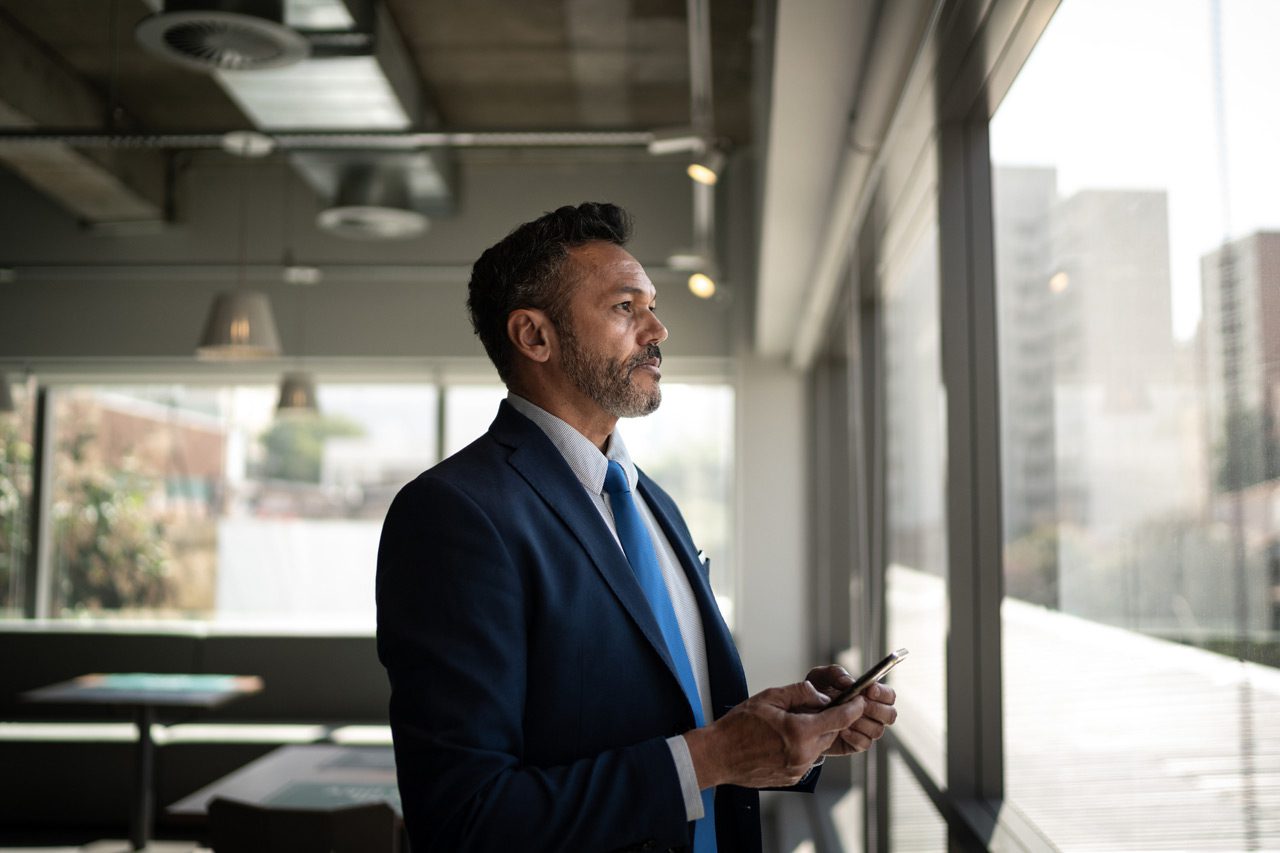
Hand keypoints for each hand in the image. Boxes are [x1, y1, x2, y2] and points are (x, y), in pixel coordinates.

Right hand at [683, 680, 862, 788]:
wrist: (718, 756)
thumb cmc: (738, 726)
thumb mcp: (768, 698)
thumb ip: (799, 693)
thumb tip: (821, 696)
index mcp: (798, 732)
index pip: (837, 719)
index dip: (852, 709)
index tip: (860, 701)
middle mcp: (803, 755)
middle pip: (829, 733)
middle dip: (826, 720)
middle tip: (810, 708)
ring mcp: (798, 770)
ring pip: (818, 747)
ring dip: (812, 734)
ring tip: (788, 725)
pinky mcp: (792, 779)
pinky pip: (806, 759)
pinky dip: (801, 748)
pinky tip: (780, 741)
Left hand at [805, 665, 897, 755]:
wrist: (801, 714)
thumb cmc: (815, 691)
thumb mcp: (821, 677)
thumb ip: (836, 673)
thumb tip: (850, 682)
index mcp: (869, 695)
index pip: (889, 695)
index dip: (883, 693)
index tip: (869, 690)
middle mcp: (872, 713)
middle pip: (890, 715)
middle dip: (876, 710)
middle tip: (858, 705)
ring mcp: (865, 730)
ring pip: (877, 730)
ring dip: (862, 723)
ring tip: (843, 717)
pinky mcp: (856, 744)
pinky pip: (864, 743)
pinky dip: (853, 736)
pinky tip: (840, 729)